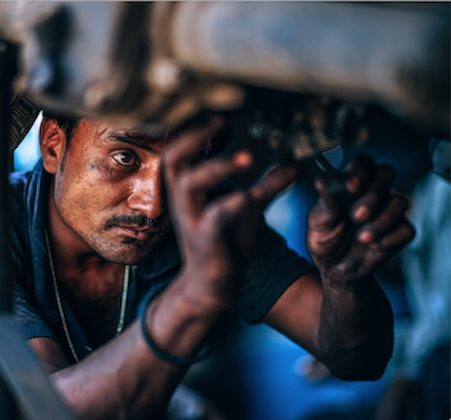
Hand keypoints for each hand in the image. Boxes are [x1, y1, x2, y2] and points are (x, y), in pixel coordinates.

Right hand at [163, 118, 298, 308]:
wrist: (211, 288)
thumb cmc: (224, 244)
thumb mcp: (247, 210)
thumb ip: (267, 186)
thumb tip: (295, 164)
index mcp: (189, 189)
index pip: (180, 149)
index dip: (195, 128)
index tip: (221, 115)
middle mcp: (184, 201)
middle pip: (173, 158)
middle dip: (194, 136)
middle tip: (221, 122)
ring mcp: (191, 220)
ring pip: (188, 185)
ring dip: (217, 167)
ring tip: (248, 157)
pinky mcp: (204, 241)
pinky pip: (212, 218)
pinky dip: (230, 204)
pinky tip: (249, 196)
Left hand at [307, 154, 414, 283]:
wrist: (333, 268)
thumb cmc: (325, 238)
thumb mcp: (318, 221)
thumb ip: (325, 202)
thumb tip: (322, 181)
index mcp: (352, 184)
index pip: (363, 163)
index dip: (360, 171)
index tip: (350, 187)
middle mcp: (374, 193)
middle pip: (387, 173)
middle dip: (373, 194)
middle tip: (356, 215)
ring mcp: (389, 212)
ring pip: (400, 201)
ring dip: (381, 220)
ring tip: (361, 237)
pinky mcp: (399, 233)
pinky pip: (406, 229)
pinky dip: (389, 239)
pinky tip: (372, 247)